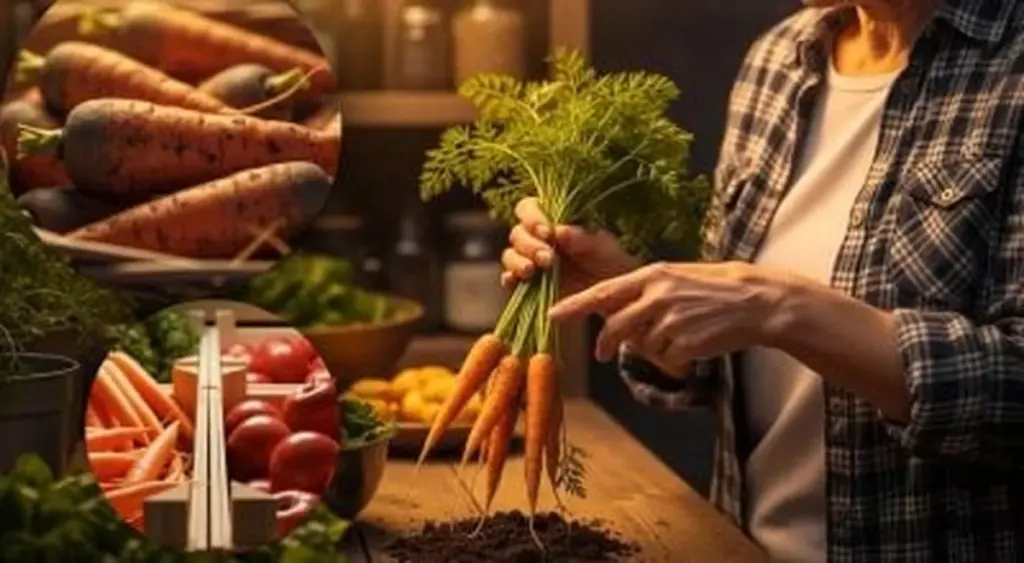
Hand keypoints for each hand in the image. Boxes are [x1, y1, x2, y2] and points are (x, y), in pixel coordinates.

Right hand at [501, 197, 639, 293]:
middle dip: (529, 245)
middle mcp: (537, 238)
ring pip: (510, 255)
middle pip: (518, 233)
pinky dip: (509, 279)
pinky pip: (509, 279)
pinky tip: (514, 281)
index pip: (529, 208)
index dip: (532, 217)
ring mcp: (530, 261)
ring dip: (517, 261)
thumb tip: (559, 231)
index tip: (547, 233)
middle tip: (548, 259)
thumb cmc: (610, 262)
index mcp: (552, 219)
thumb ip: (583, 238)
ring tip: (531, 271)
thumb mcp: (603, 248)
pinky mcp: (527, 284)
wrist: (615, 293)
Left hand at [547, 261, 788, 375]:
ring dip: (653, 348)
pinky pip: (665, 358)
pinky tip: (692, 344)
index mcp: (652, 276)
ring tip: (678, 336)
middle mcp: (658, 295)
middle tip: (601, 354)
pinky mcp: (685, 343)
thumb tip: (611, 310)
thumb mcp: (674, 278)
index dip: (574, 306)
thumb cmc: (712, 288)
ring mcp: (672, 320)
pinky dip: (673, 357)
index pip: (603, 292)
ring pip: (641, 345)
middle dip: (605, 344)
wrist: (754, 301)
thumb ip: (642, 292)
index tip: (552, 315)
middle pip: (615, 326)